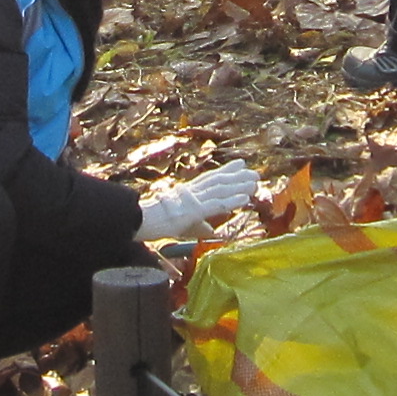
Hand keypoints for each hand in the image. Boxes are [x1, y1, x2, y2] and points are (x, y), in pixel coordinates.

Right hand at [139, 159, 263, 240]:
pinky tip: (245, 197)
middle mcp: (193, 191)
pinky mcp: (194, 209)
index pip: (211, 178)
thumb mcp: (184, 225)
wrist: (141, 220)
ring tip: (255, 182)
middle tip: (254, 173)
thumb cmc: (158, 223)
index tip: (241, 164)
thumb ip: (200, 226)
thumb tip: (212, 232)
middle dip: (238, 176)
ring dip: (240, 185)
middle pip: (219, 181)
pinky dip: (232, 200)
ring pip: (221, 189)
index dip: (227, 170)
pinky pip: (217, 204)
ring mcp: (194, 199)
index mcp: (189, 192)